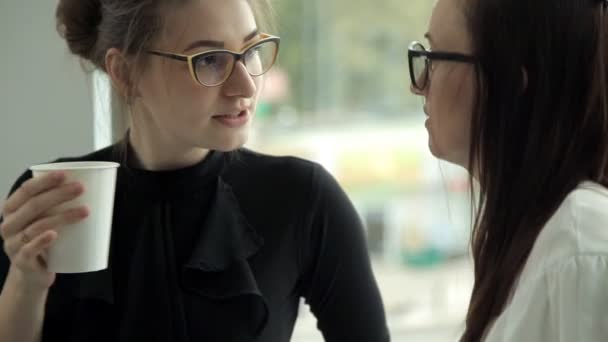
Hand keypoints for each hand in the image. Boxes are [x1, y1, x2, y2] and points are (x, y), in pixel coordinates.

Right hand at [1, 172, 87, 289]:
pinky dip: (41, 241)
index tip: (65, 174)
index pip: (25, 191)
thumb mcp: (46, 220)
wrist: (33, 275)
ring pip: (37, 226)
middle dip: (58, 194)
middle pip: (33, 205)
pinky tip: (54, 235)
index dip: (44, 181)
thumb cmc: (43, 241)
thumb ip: (58, 206)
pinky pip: (29, 249)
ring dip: (62, 216)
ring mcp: (13, 244)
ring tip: (86, 210)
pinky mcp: (22, 262)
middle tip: (81, 188)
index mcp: (12, 210)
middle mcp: (9, 225)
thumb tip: (95, 185)